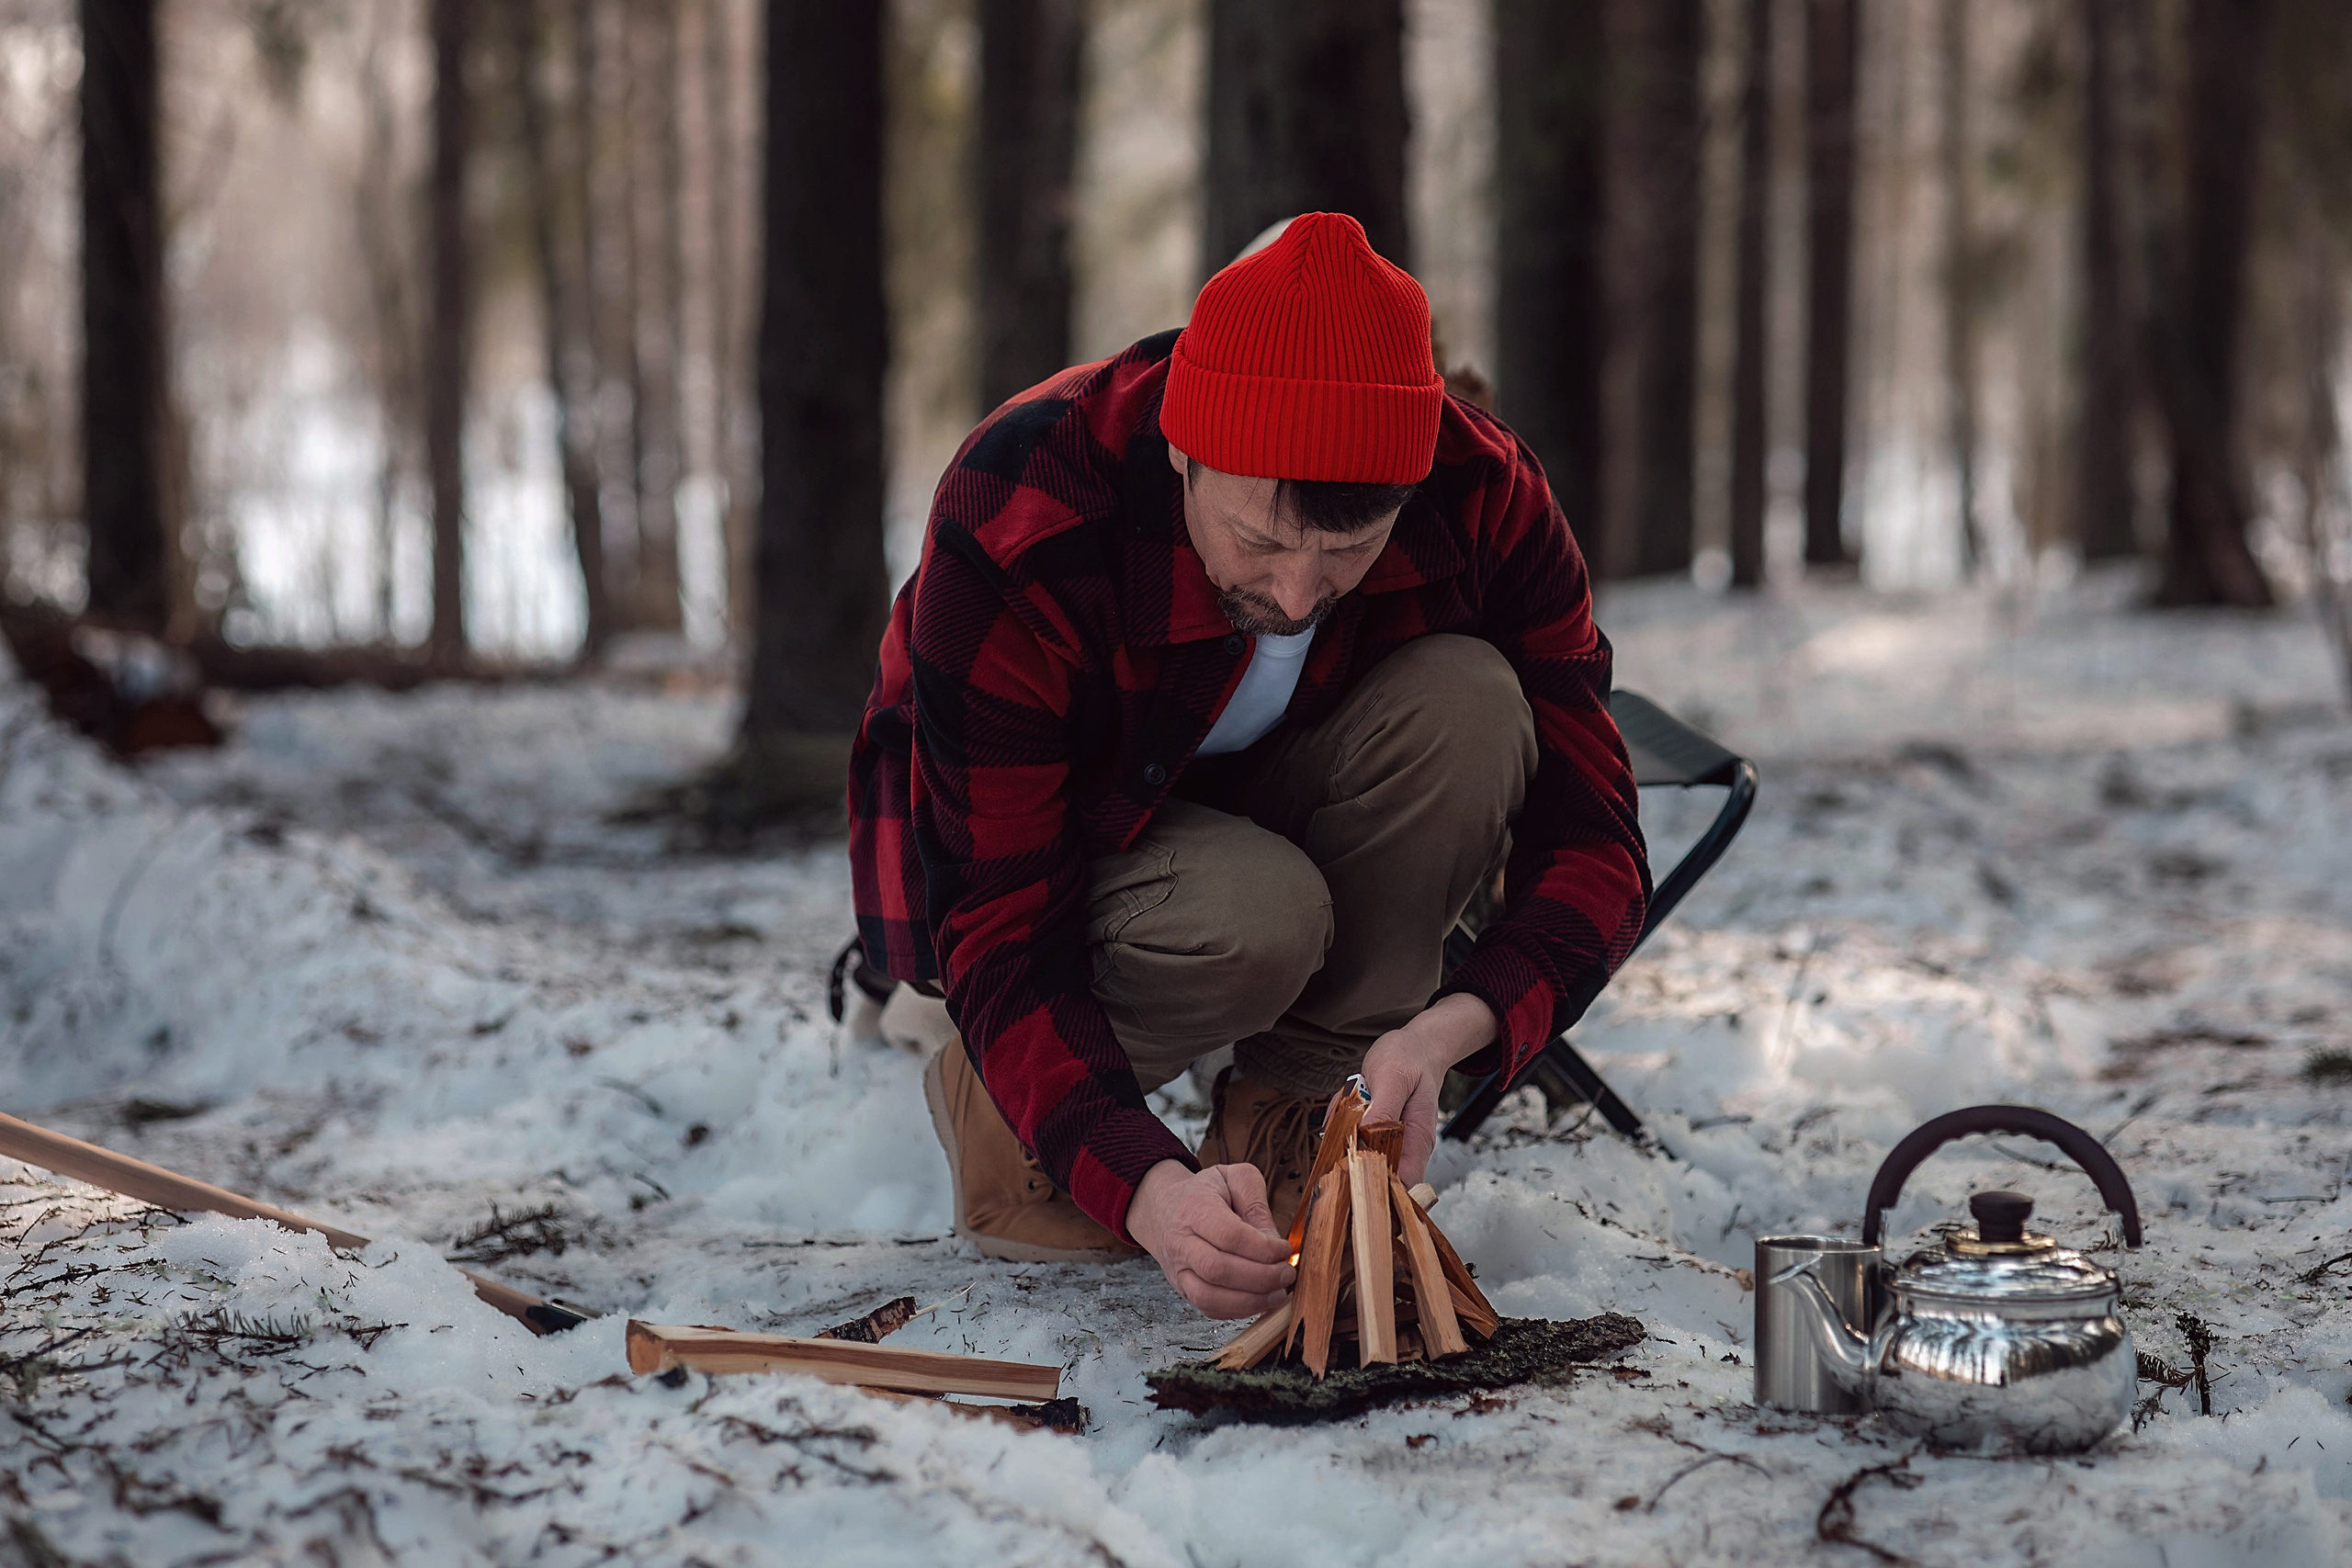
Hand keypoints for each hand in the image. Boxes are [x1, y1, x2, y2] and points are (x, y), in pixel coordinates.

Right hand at [1126, 1159, 1296, 1318]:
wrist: (1163, 1209)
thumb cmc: (1203, 1193)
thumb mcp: (1233, 1179)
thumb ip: (1256, 1203)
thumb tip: (1272, 1241)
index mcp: (1194, 1209)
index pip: (1230, 1235)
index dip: (1263, 1248)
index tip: (1285, 1249)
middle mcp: (1180, 1243)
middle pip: (1218, 1269)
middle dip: (1261, 1277)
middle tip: (1287, 1274)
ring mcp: (1179, 1270)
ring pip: (1210, 1297)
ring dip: (1251, 1301)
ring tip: (1278, 1293)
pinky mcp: (1183, 1289)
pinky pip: (1210, 1309)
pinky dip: (1239, 1311)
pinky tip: (1260, 1300)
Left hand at [1354, 992, 1499, 1186]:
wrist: (1417, 1047)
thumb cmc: (1409, 1058)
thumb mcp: (1394, 1078)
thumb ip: (1383, 1111)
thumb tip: (1367, 1140)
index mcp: (1417, 1141)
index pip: (1402, 1185)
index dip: (1377, 1188)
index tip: (1350, 1172)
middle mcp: (1406, 1148)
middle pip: (1374, 1175)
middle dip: (1348, 1153)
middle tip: (1346, 1116)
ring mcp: (1390, 1141)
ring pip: (1355, 1154)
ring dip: (1341, 1131)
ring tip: (1353, 1096)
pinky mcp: (1374, 1133)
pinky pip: (1349, 1136)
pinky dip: (1341, 1119)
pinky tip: (1350, 1096)